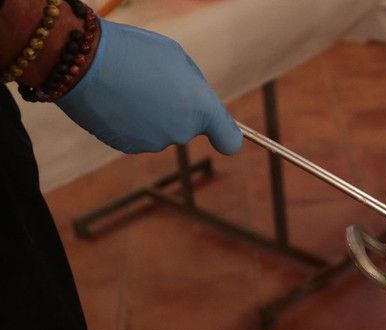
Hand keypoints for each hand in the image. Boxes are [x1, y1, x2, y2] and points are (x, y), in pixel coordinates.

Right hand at [56, 18, 241, 154]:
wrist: (83, 63)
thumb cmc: (134, 51)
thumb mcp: (176, 57)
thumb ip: (193, 86)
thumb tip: (194, 102)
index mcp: (201, 108)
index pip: (229, 140)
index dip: (225, 136)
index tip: (218, 132)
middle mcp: (183, 132)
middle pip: (188, 126)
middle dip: (177, 109)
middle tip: (154, 82)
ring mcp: (155, 143)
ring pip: (161, 130)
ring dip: (152, 114)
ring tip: (129, 86)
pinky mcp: (129, 148)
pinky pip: (137, 134)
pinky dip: (130, 121)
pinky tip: (116, 99)